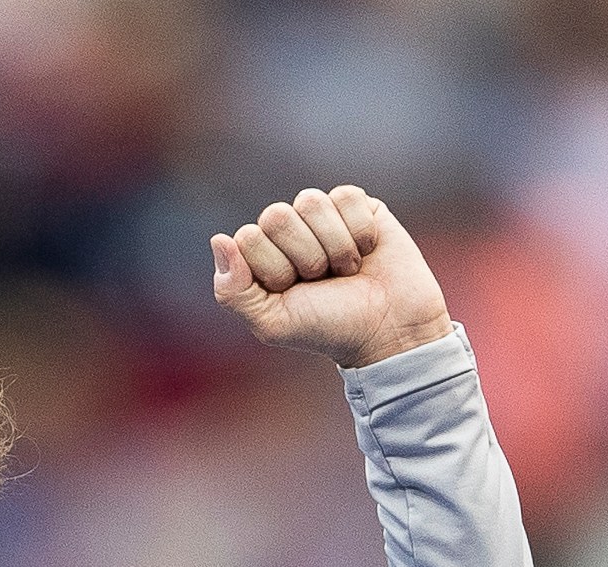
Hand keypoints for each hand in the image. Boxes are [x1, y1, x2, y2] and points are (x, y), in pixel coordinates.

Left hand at [210, 186, 451, 369]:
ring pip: (311, 202)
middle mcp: (287, 230)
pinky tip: (367, 250)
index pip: (248, 238)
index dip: (275, 269)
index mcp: (259, 256)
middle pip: (276, 215)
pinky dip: (360, 230)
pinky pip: (346, 196)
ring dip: (334, 246)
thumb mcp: (271, 322)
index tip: (295, 291)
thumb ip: (233, 290)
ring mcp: (321, 216)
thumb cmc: (327, 327)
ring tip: (346, 270)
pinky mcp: (358, 205)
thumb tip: (219, 239)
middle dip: (304, 256)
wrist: (388, 329)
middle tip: (322, 279)